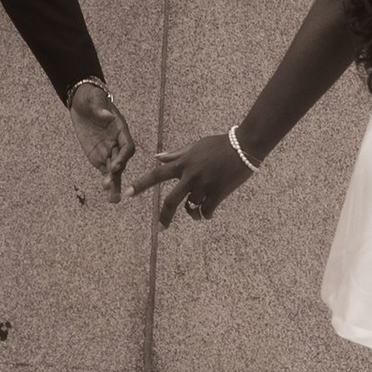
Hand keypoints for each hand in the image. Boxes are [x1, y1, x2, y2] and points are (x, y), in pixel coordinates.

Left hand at [66, 79, 136, 199]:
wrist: (82, 100)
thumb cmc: (92, 97)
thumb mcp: (94, 99)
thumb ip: (100, 108)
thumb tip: (106, 115)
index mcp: (121, 129)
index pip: (127, 146)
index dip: (123, 156)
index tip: (116, 164)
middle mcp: (117, 142)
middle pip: (121, 161)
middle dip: (116, 172)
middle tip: (109, 184)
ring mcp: (108, 150)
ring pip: (114, 170)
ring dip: (114, 183)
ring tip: (113, 199)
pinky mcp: (99, 156)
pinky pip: (105, 171)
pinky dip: (107, 182)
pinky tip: (109, 194)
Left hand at [131, 133, 253, 230]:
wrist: (244, 146)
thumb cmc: (219, 144)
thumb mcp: (195, 146)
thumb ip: (175, 154)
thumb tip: (156, 157)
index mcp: (183, 163)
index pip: (156, 174)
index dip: (141, 185)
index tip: (128, 194)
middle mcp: (190, 176)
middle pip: (171, 201)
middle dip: (164, 216)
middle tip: (161, 227)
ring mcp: (204, 185)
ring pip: (191, 207)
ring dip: (192, 213)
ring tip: (194, 213)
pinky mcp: (218, 192)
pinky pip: (207, 211)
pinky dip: (206, 214)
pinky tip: (208, 212)